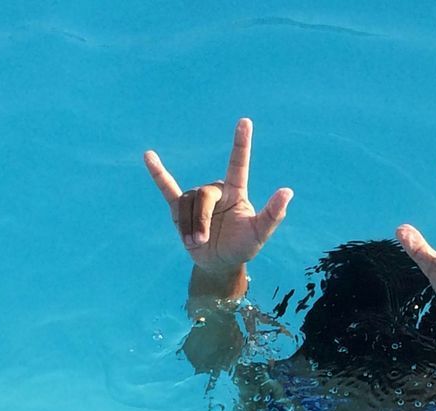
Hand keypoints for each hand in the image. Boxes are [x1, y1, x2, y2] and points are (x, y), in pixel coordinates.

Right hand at [143, 118, 292, 298]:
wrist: (219, 263)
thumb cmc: (243, 246)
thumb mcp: (260, 233)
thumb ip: (273, 214)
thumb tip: (287, 191)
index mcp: (236, 191)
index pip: (238, 163)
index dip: (241, 143)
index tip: (245, 122)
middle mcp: (216, 190)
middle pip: (203, 195)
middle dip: (200, 219)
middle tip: (202, 241)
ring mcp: (197, 197)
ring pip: (187, 203)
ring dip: (188, 226)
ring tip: (195, 242)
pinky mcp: (179, 208)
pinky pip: (167, 188)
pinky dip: (157, 173)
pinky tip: (148, 156)